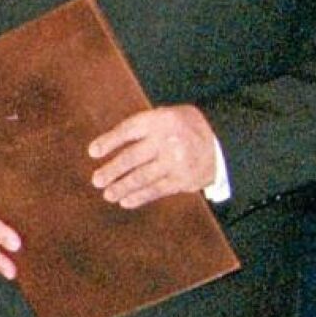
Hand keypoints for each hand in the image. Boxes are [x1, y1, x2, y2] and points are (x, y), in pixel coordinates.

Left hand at [89, 104, 217, 208]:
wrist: (222, 142)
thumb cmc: (184, 127)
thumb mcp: (167, 115)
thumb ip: (143, 126)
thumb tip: (109, 144)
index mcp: (160, 121)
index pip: (128, 131)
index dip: (109, 141)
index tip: (92, 152)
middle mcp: (167, 141)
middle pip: (132, 157)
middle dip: (112, 170)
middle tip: (96, 180)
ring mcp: (175, 162)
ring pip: (142, 177)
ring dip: (122, 187)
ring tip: (107, 194)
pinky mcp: (183, 180)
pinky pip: (156, 190)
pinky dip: (139, 197)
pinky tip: (125, 201)